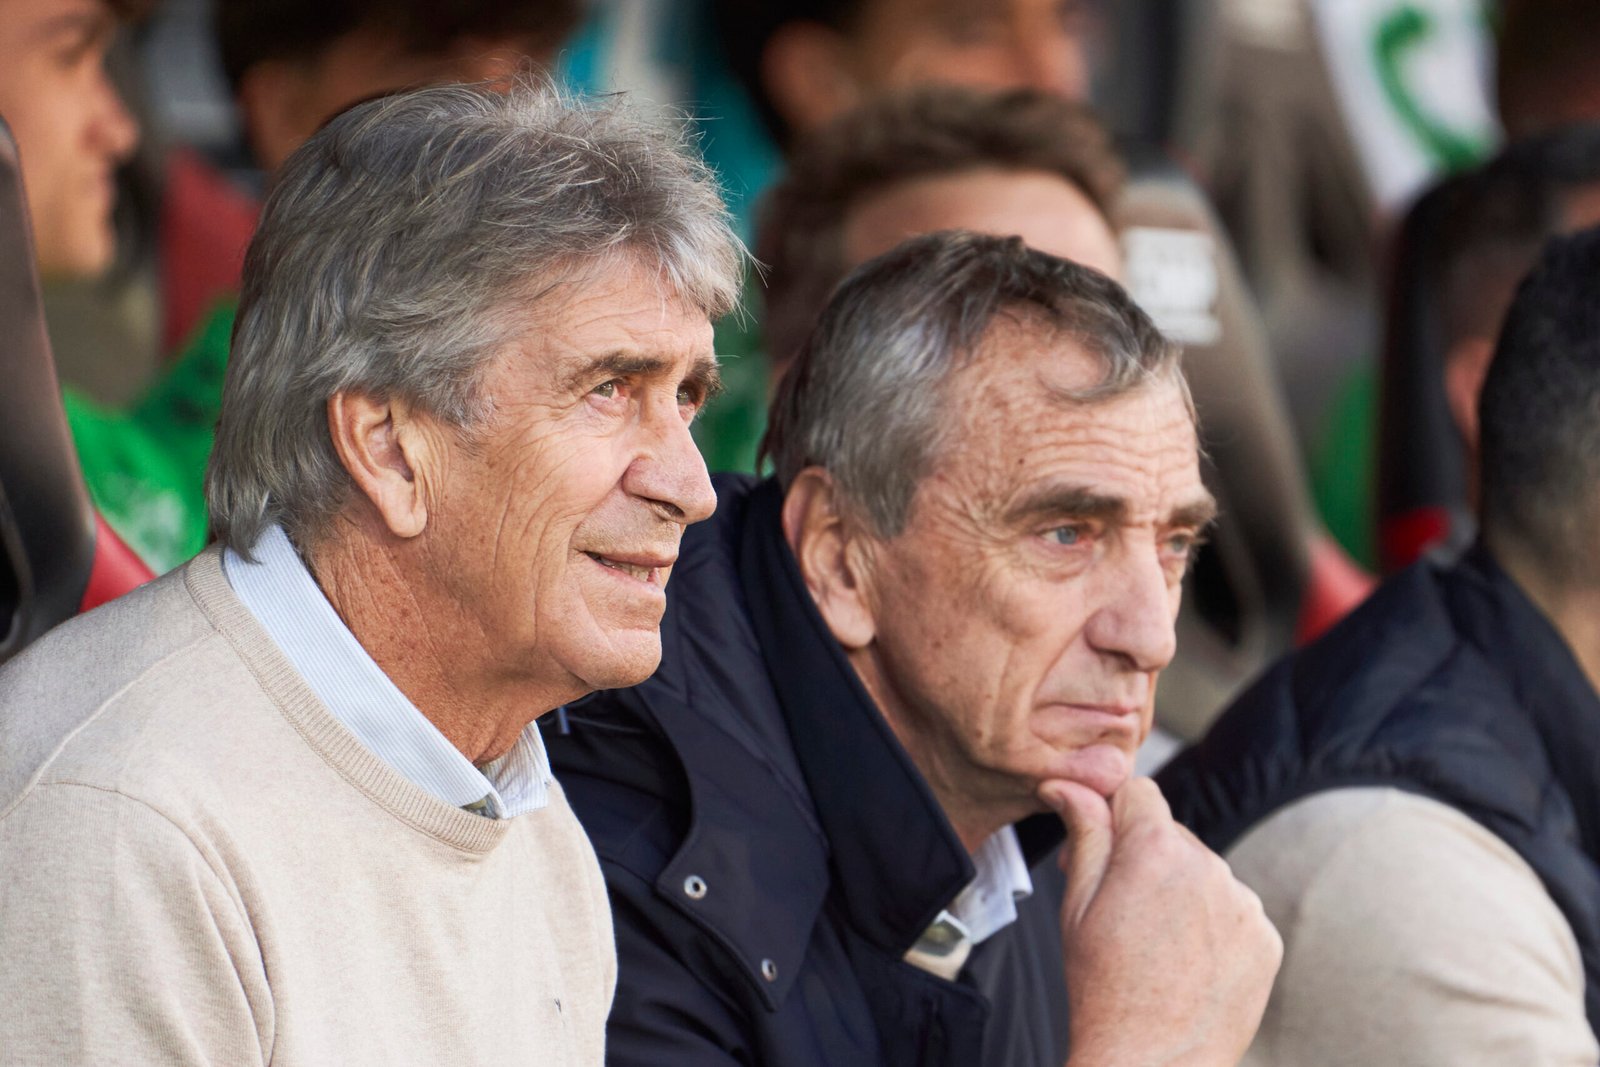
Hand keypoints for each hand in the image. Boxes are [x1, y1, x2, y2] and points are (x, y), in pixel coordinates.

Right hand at [1043, 777, 1281, 1066]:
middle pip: (1171, 834)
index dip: (1113, 815)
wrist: (1151, 1065)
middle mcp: (1209, 866)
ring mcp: (1244, 904)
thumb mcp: (1076, 904)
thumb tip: (1067, 783)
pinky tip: (1188, 962)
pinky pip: (1234, 910)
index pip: (1138, 792)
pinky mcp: (1266, 938)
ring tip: (1156, 945)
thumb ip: (1083, 833)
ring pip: (1204, 872)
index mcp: (1154, 850)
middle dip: (1145, 858)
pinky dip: (1213, 926)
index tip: (1100, 847)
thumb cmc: (1102, 990)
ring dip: (1182, 891)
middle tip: (1119, 911)